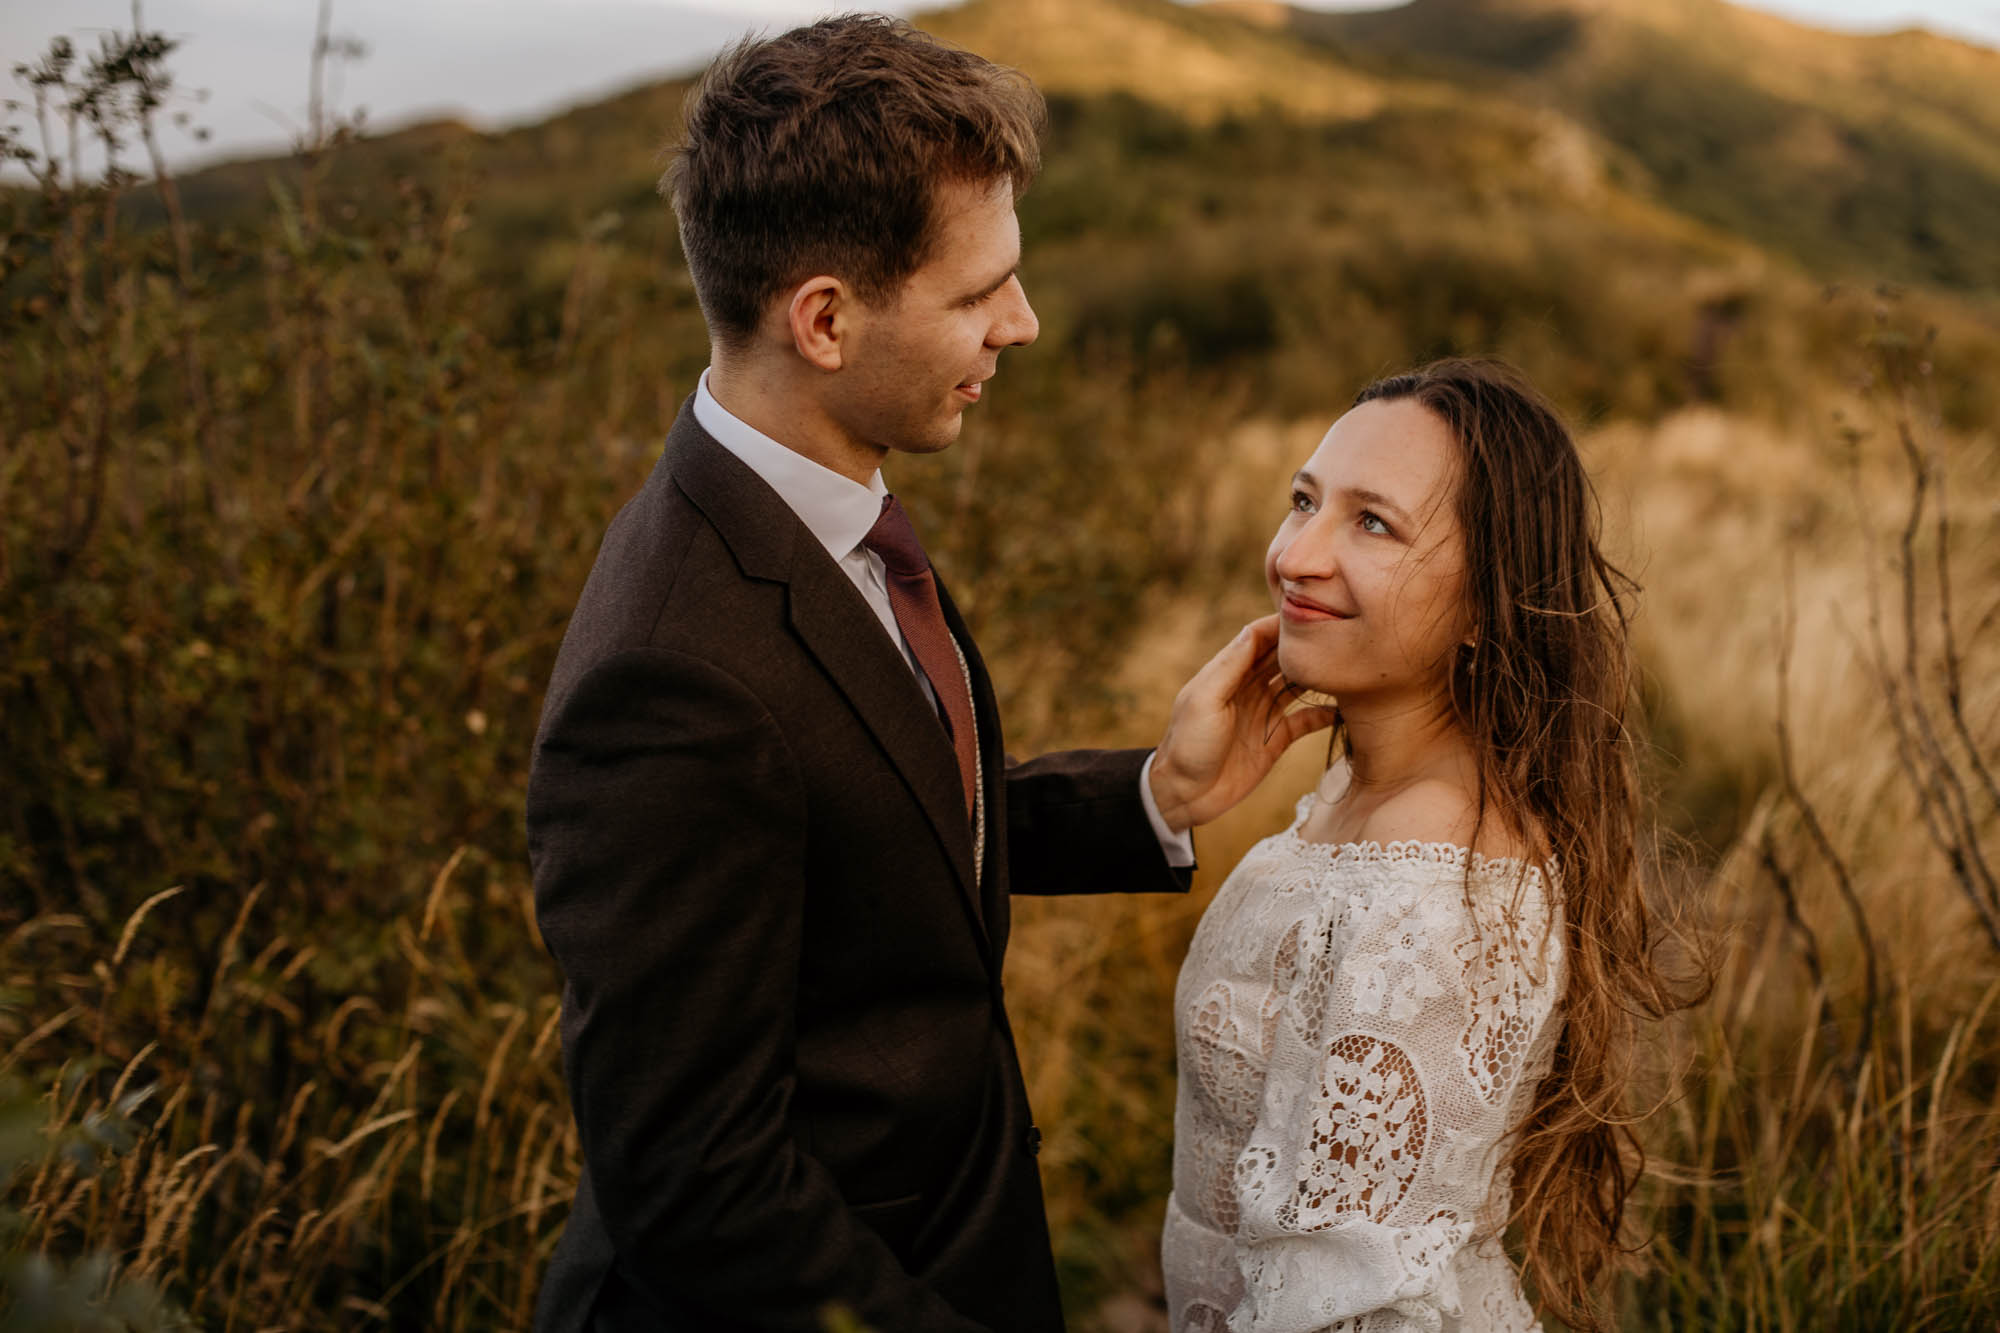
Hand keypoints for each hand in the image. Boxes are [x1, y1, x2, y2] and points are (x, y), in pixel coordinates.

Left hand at [1148, 615, 1338, 831]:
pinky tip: (1347, 706)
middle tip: (1340, 633)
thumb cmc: (1188, 745)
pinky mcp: (1276, 740)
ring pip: (1298, 685)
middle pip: (1282, 657)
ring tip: (1346, 664)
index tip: (1312, 611)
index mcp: (1227, 673)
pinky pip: (1306, 721)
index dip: (1282, 624)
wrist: (1185, 795)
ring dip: (1318, 675)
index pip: (1258, 637)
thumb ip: (1229, 666)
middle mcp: (1248, 688)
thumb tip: (1253, 629)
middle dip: (1306, 645)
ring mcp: (1264, 713)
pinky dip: (1325, 713)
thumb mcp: (1204, 701)